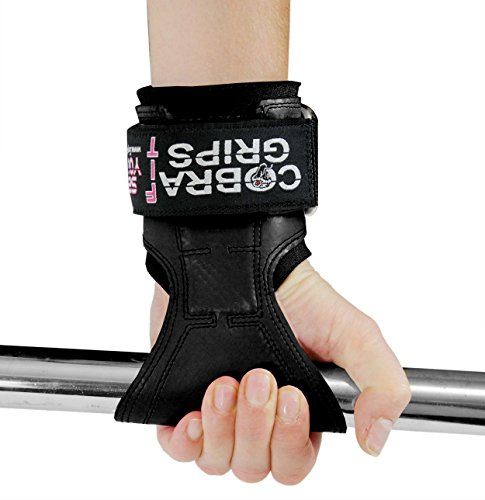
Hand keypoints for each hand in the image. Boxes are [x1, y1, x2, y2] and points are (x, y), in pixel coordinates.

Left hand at [150, 260, 410, 483]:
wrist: (241, 261)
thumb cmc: (296, 296)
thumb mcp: (353, 333)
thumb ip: (381, 384)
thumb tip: (376, 440)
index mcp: (297, 411)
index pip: (295, 461)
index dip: (292, 441)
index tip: (293, 397)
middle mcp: (257, 416)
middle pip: (256, 465)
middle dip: (257, 427)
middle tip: (258, 378)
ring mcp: (219, 410)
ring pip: (219, 460)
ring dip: (223, 427)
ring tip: (225, 382)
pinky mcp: (182, 399)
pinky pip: (179, 448)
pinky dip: (186, 441)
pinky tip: (195, 414)